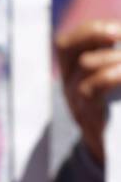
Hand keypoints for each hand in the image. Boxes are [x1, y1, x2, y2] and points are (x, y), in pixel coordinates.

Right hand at [56, 19, 120, 164]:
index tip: (117, 31)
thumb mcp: (113, 82)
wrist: (118, 151)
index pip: (69, 42)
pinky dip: (112, 74)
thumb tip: (120, 37)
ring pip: (86, 64)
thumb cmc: (119, 110)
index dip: (91, 30)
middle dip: (95, 33)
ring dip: (115, 56)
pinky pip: (92, 86)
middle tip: (119, 35)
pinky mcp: (87, 113)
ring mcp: (74, 98)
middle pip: (66, 46)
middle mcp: (68, 83)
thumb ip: (113, 62)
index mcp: (74, 73)